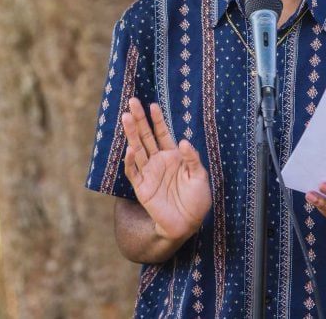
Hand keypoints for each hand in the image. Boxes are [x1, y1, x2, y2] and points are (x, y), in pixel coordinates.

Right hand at [122, 98, 211, 242]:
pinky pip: (133, 171)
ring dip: (132, 133)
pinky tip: (130, 149)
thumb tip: (182, 141)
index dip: (157, 120)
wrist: (188, 223)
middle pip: (146, 136)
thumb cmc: (197, 200)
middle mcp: (158, 161)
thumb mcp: (199, 176)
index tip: (152, 105)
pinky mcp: (142, 187)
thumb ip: (192, 158)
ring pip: (137, 149)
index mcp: (172, 156)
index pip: (162, 133)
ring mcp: (149, 173)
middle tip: (132, 102)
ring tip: (126, 117)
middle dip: (139, 119)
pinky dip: (130, 161)